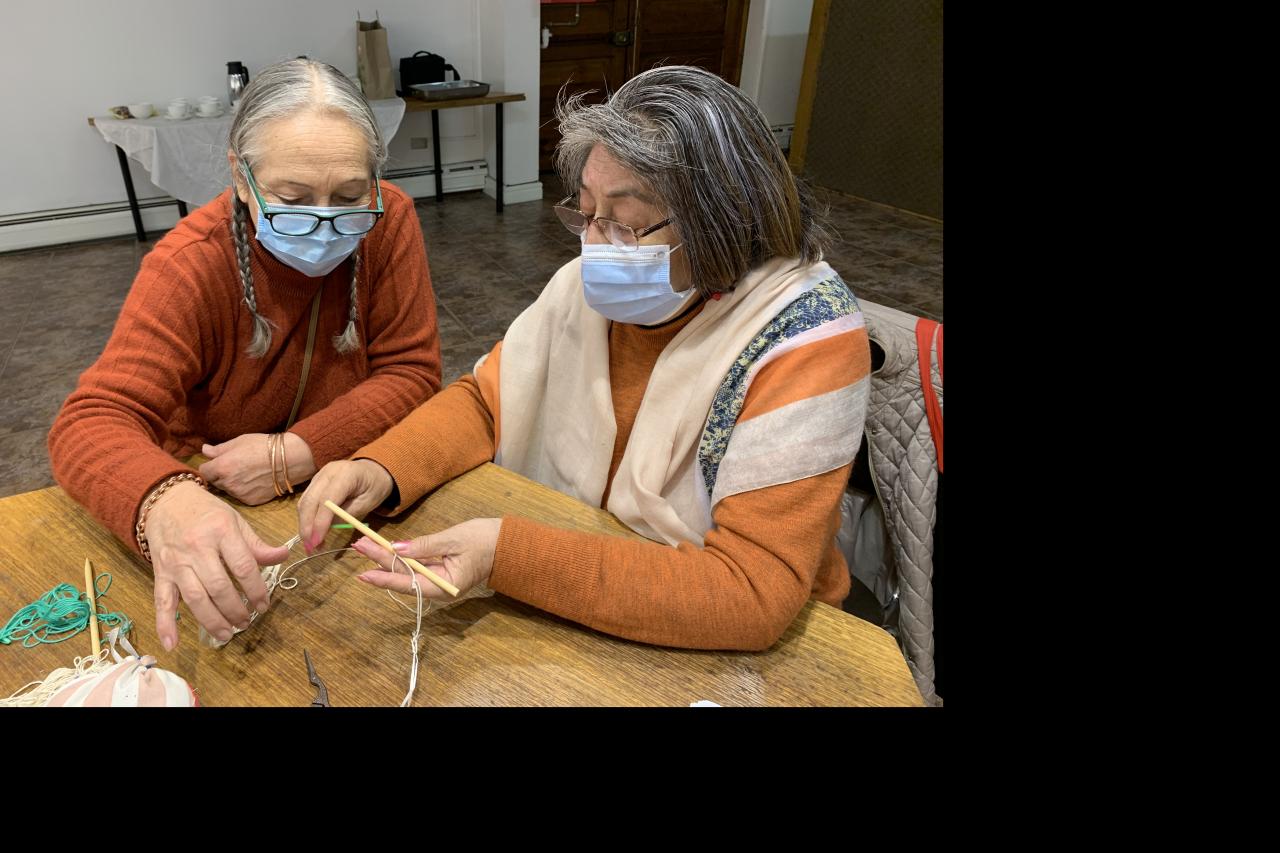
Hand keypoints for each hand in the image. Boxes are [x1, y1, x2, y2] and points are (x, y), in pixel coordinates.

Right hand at [145, 481, 289, 650]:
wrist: (165, 501)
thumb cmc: (205, 512)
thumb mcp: (234, 521)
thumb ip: (256, 544)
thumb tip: (283, 556)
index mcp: (221, 532)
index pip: (243, 566)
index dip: (256, 590)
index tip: (264, 605)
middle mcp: (197, 548)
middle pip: (219, 587)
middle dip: (235, 610)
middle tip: (246, 622)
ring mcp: (176, 563)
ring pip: (195, 598)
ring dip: (212, 620)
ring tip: (227, 634)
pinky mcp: (160, 573)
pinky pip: (162, 601)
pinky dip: (165, 624)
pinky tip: (172, 644)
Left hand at [199, 432, 316, 504]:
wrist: (290, 459)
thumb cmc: (264, 446)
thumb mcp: (239, 442)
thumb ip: (219, 449)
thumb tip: (204, 450)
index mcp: (221, 467)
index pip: (203, 472)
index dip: (209, 466)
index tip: (217, 463)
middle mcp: (228, 483)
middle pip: (215, 482)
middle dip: (220, 476)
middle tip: (235, 467)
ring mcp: (239, 494)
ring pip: (228, 490)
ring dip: (232, 484)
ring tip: (247, 474)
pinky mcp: (251, 501)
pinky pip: (242, 497)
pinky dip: (245, 491)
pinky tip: (255, 481)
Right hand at [296, 459, 395, 553]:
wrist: (373, 470)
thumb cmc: (374, 486)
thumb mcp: (368, 502)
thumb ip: (347, 514)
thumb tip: (325, 529)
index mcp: (345, 474)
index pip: (327, 499)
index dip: (320, 522)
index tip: (317, 542)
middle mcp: (327, 472)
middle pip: (310, 500)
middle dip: (307, 526)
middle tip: (310, 548)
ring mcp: (318, 476)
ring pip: (304, 502)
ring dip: (305, 525)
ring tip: (312, 545)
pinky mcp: (315, 483)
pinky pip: (306, 502)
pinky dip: (307, 519)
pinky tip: (312, 533)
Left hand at [351, 518, 502, 599]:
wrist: (507, 543)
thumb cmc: (485, 541)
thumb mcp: (453, 539)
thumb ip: (424, 545)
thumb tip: (397, 549)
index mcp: (444, 586)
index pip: (408, 582)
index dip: (384, 577)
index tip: (363, 573)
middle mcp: (438, 588)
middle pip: (404, 576)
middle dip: (380, 561)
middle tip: (359, 546)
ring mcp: (438, 580)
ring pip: (407, 571)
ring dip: (387, 558)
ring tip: (365, 546)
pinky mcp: (439, 571)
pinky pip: (416, 566)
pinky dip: (401, 557)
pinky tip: (385, 549)